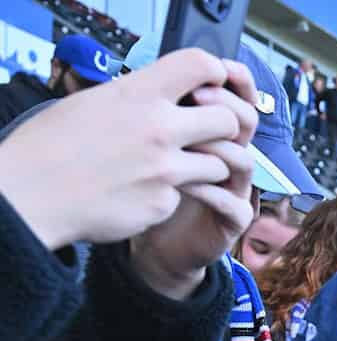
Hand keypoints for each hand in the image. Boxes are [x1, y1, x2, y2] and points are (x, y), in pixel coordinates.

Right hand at [0, 50, 256, 254]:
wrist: (32, 194)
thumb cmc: (52, 145)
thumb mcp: (92, 101)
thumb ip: (135, 98)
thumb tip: (163, 94)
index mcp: (137, 94)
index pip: (198, 64)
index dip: (215, 71)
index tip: (215, 81)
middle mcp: (158, 128)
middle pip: (227, 120)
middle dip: (225, 127)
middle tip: (211, 134)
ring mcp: (165, 169)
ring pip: (219, 164)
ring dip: (206, 166)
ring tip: (178, 167)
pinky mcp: (164, 203)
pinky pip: (187, 196)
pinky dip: (172, 194)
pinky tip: (142, 191)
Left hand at [128, 59, 260, 298]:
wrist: (156, 241)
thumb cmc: (152, 186)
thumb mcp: (153, 142)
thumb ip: (162, 112)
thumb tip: (152, 74)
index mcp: (216, 133)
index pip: (240, 98)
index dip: (237, 83)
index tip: (214, 69)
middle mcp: (232, 157)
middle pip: (248, 122)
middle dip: (225, 106)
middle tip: (196, 100)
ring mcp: (236, 189)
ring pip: (243, 160)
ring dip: (215, 147)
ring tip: (185, 142)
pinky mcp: (233, 220)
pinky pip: (231, 202)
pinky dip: (208, 189)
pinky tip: (181, 182)